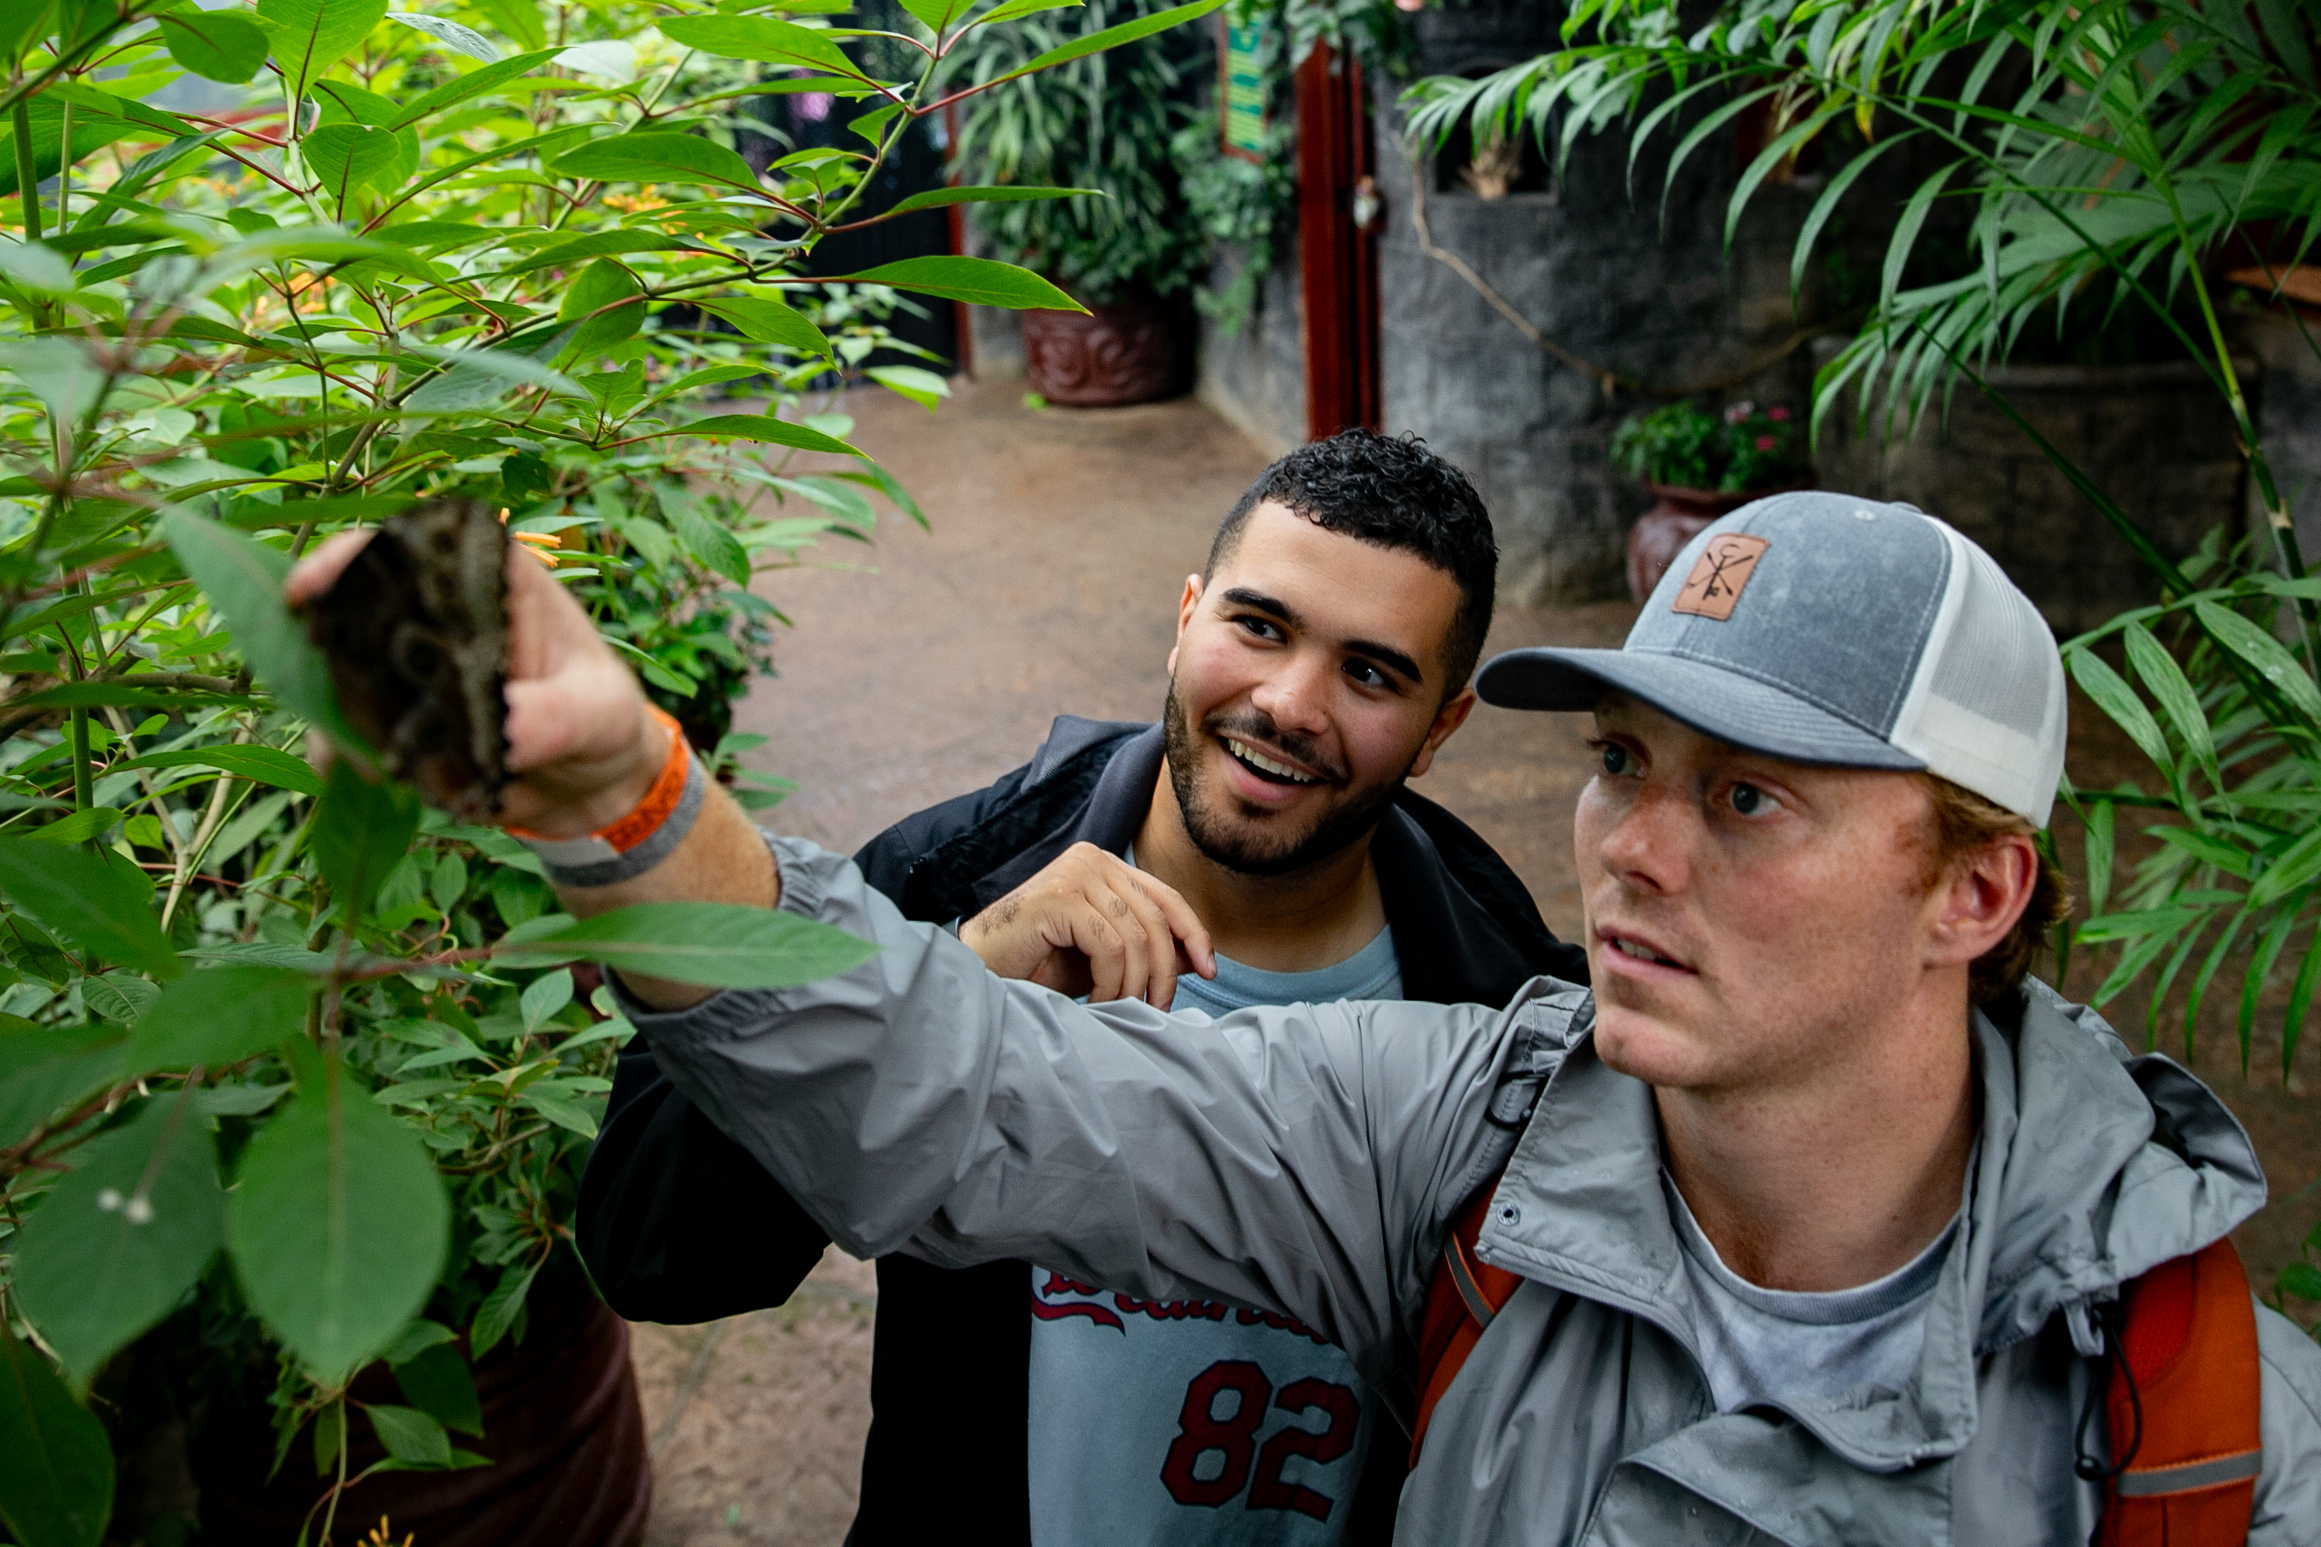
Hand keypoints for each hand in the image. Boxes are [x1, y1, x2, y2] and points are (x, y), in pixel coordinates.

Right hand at [286, 530, 662, 837]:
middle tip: (352, 704)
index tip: (306, 591)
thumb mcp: (596, 711)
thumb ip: (552, 715)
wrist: (592, 786)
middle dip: (331, 652)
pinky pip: (344, 733)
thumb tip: (500, 731)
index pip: (405, 547)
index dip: (345, 561)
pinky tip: (375, 778)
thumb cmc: (603, 719)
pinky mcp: (392, 723)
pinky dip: (346, 755)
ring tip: (387, 760)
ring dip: (341, 714)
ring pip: (337, 676)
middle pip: (349, 611)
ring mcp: (404, 669)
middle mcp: (432, 616)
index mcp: (486, 580)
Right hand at [960, 842, 1215, 1008]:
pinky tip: (1099, 1004)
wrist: (982, 969)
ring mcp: (1075, 873)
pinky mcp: (1058, 896)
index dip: (1192, 934)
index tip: (1209, 971)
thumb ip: (1146, 949)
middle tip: (1159, 1010)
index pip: (1165, 896)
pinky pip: (1110, 947)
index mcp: (1104, 865)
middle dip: (1166, 970)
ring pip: (1136, 937)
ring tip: (1123, 1011)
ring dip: (1135, 984)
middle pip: (1155, 918)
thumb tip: (1198, 959)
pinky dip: (1112, 983)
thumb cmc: (1039, 964)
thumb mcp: (1105, 957)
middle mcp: (1092, 859)